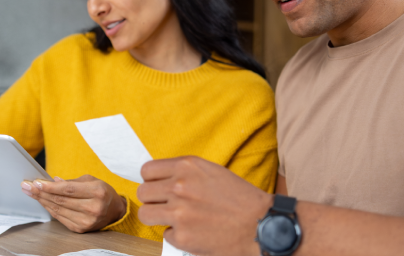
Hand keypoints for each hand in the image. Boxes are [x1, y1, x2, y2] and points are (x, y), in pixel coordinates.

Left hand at [21, 175, 126, 232]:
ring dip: (42, 201)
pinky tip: (42, 202)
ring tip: (31, 193)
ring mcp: (87, 221)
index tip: (36, 183)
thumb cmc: (102, 192)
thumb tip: (53, 181)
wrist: (115, 210)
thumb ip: (72, 181)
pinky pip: (61, 218)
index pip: (68, 190)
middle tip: (27, 186)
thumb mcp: (91, 180)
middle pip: (61, 200)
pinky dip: (50, 209)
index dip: (50, 187)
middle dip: (41, 193)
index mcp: (98, 192)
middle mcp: (93, 208)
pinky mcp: (81, 229)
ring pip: (59, 210)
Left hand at [137, 156, 272, 255]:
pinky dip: (177, 235)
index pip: (147, 171)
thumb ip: (185, 173)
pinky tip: (194, 232)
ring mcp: (178, 213)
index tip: (157, 187)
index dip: (151, 180)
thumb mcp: (211, 172)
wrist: (260, 224)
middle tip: (165, 205)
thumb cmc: (240, 198)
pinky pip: (165, 234)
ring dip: (157, 217)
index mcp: (187, 167)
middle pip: (143, 193)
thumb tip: (161, 178)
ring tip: (173, 219)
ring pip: (146, 214)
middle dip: (152, 200)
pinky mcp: (182, 237)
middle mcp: (179, 187)